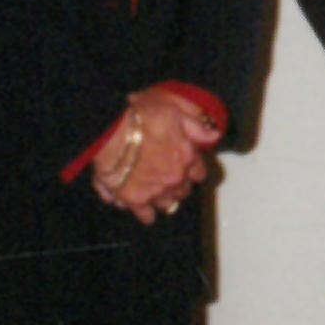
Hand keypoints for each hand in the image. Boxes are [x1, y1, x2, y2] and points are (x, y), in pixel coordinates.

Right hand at [92, 86, 223, 222]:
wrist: (110, 132)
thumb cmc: (140, 117)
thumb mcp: (174, 110)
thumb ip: (196, 126)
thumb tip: (214, 136)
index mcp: (186, 156)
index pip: (199, 172)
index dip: (193, 170)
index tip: (188, 168)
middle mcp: (174, 178)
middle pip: (183, 190)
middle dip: (179, 185)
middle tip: (170, 179)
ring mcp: (155, 191)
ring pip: (167, 203)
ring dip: (164, 199)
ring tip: (158, 194)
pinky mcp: (134, 200)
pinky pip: (145, 214)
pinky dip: (146, 214)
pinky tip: (145, 212)